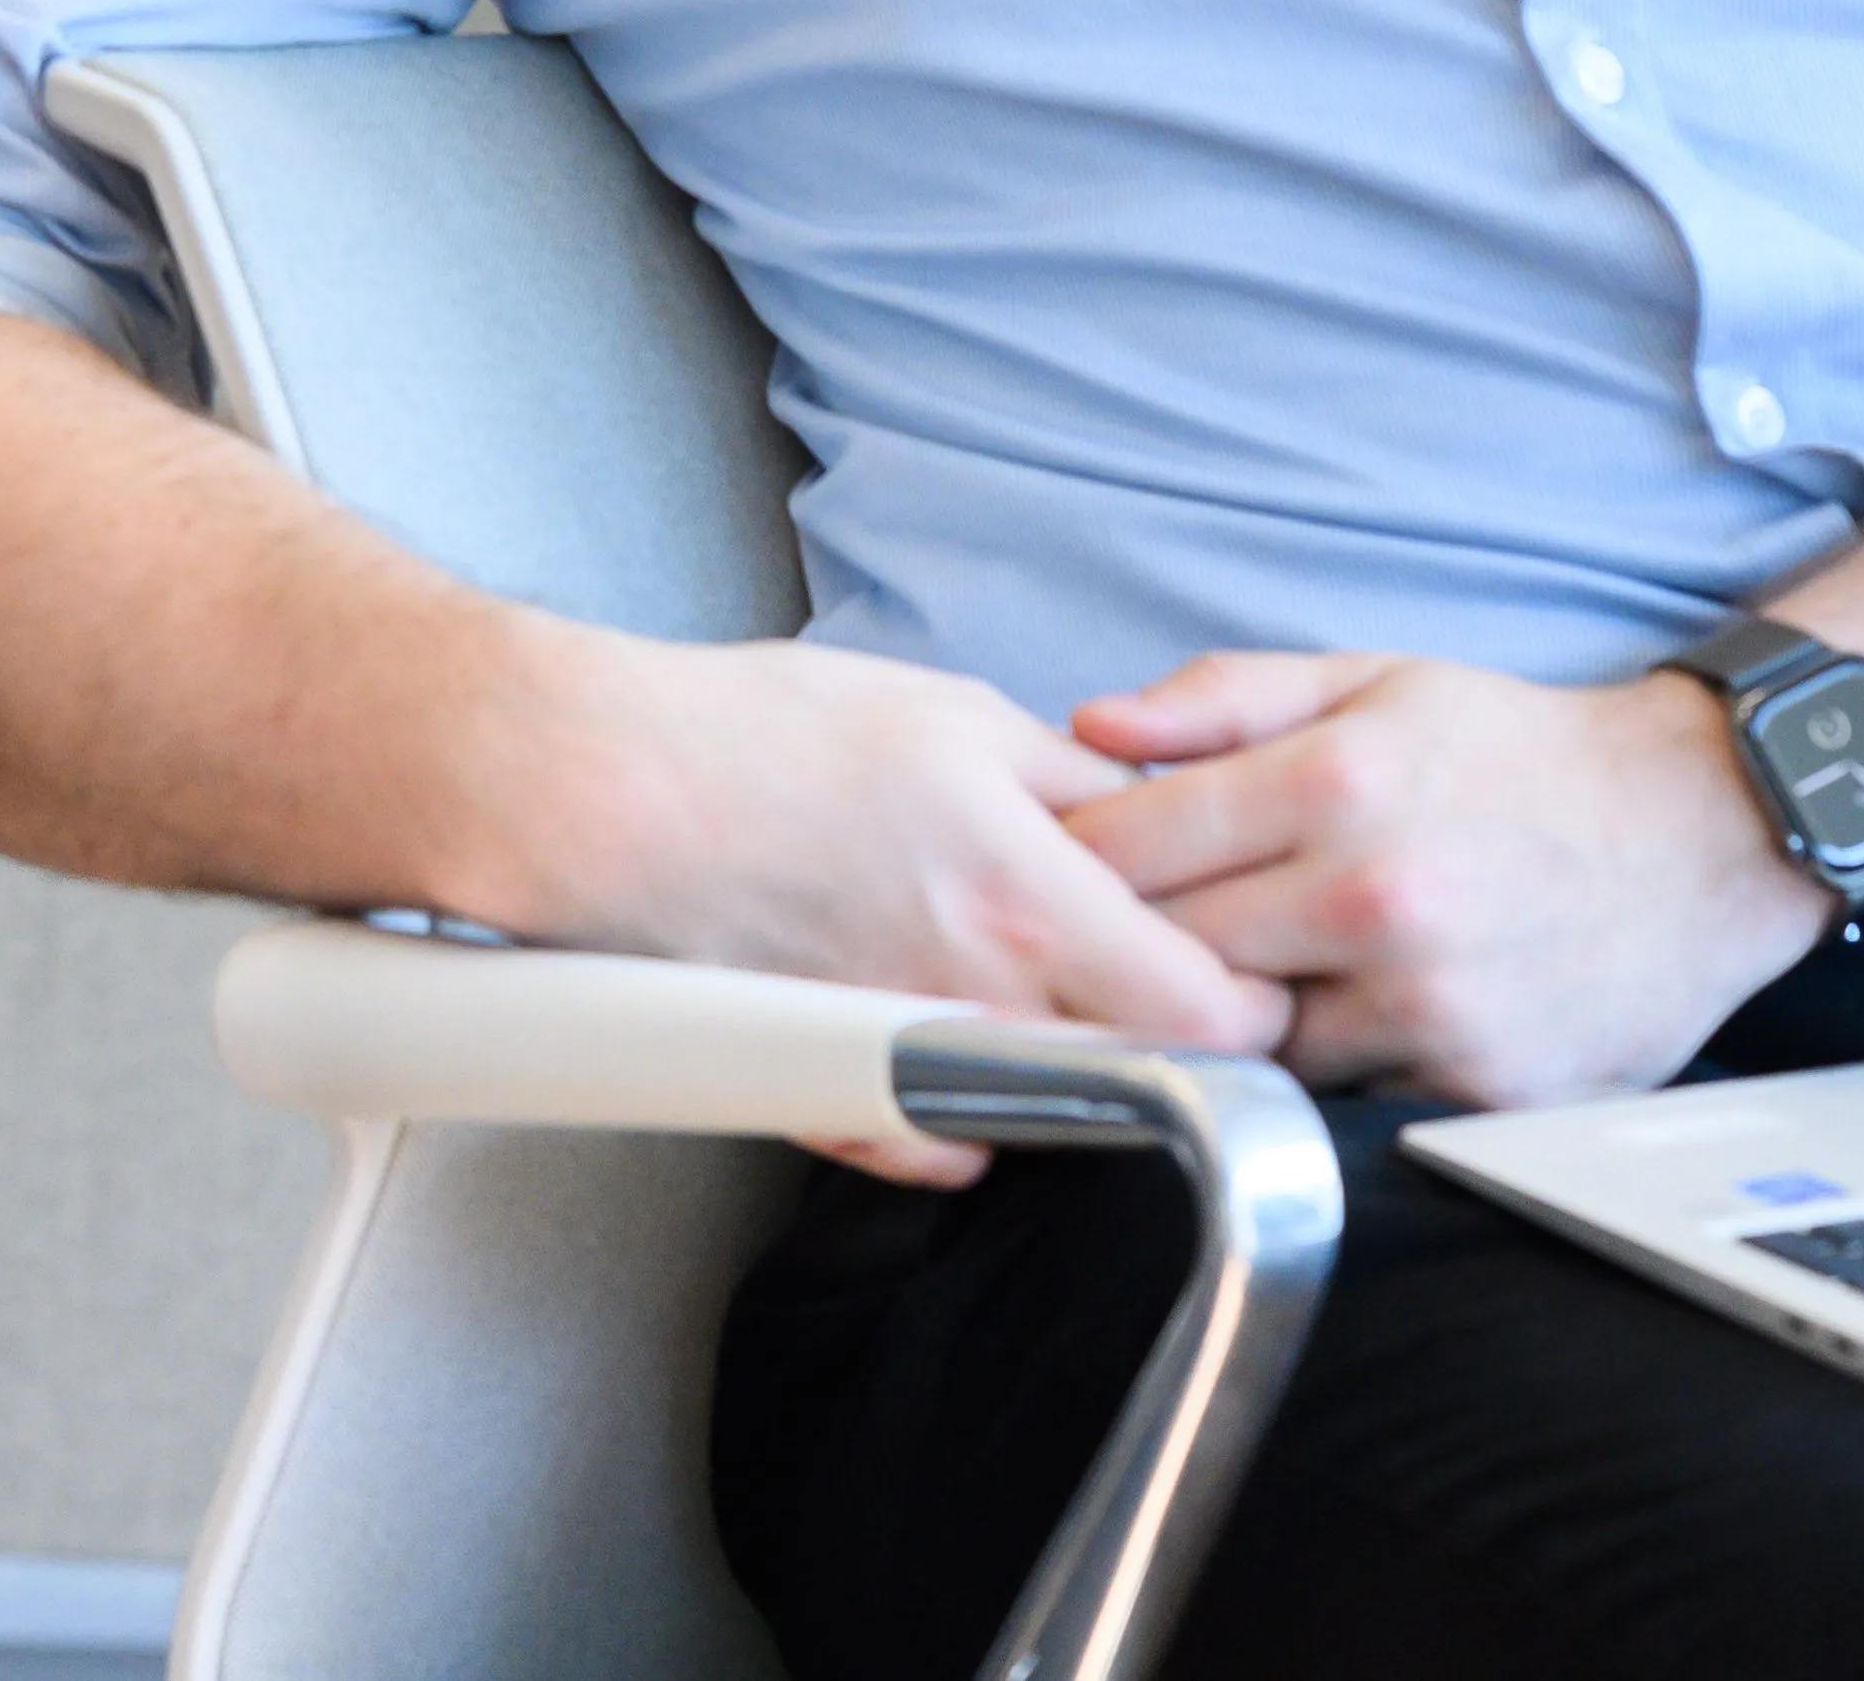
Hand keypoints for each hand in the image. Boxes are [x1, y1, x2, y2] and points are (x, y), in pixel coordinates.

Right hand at [469, 625, 1297, 1183]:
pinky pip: (941, 1151)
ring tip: (1052, 1004)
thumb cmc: (765, 736)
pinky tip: (961, 1056)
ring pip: (1052, 1113)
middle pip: (1150, 1074)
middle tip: (1161, 985)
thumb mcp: (958, 713)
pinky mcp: (832, 1093)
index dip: (1256, 997)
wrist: (607, 790)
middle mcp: (985, 996)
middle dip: (1177, 1039)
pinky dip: (967, 1123)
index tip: (1249, 968)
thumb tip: (1167, 823)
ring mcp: (913, 1058)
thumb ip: (1084, 783)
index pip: (1218, 1009)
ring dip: (1074, 1072)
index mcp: (1033, 895)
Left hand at [1060, 651, 1828, 1107]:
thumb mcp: (1374, 680)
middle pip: (1172, 959)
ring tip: (1245, 977)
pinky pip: (1348, 1097)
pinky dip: (1327, 1068)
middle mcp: (1375, 899)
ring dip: (1229, 1022)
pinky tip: (1341, 1021)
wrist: (1705, 833)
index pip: (1127, 851)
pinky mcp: (1479, 1086)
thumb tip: (1091, 727)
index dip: (1073, 868)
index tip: (1060, 873)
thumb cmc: (1522, 756)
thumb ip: (1223, 697)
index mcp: (1333, 783)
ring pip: (1252, 1044)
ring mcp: (1430, 1004)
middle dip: (1132, 952)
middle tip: (1119, 941)